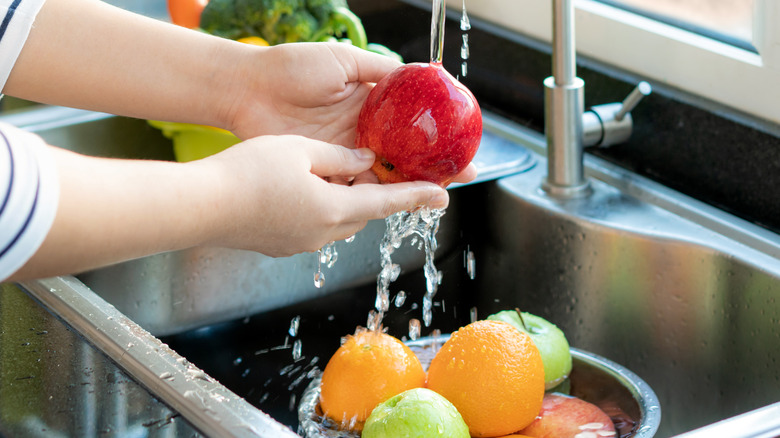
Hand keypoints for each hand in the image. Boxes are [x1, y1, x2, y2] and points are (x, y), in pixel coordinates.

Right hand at [196, 135, 448, 256]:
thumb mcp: (300, 150)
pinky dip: (319, 208)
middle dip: (374, 194)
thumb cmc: (248, 173)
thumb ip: (338, 157)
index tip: (444, 196)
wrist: (201, 206)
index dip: (417, 197)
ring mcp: (300, 243)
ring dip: (343, 200)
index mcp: (334, 209)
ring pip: (337, 220)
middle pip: (362, 212)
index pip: (387, 203)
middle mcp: (323, 233)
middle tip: (379, 171)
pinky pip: (312, 225)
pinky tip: (299, 189)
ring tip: (333, 173)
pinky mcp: (280, 245)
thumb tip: (363, 161)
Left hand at [226, 42, 477, 184]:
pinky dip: (369, 195)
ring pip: (380, 177)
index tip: (461, 146)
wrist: (248, 88)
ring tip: (432, 194)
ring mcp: (341, 155)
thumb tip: (417, 74)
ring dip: (405, 187)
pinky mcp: (321, 172)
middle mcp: (359, 134)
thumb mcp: (343, 61)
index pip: (410, 127)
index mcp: (368, 107)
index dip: (434, 138)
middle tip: (458, 179)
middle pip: (402, 158)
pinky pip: (350, 188)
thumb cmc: (292, 68)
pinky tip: (391, 200)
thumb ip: (379, 70)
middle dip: (431, 170)